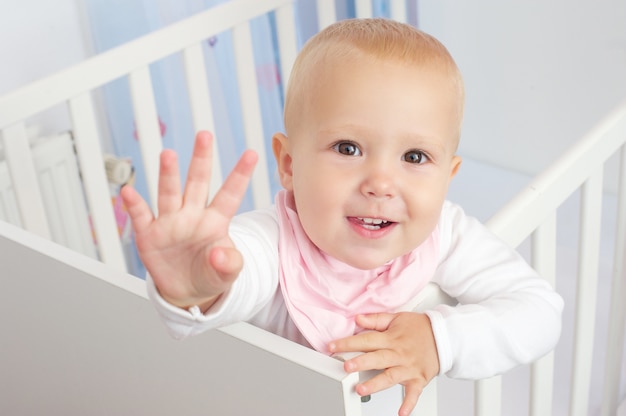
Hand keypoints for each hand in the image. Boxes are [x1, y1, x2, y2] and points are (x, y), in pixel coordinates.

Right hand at [120, 131, 257, 310]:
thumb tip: (219, 253)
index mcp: (216, 221)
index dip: (240, 175)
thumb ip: (229, 263)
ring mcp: (170, 222)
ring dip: (168, 174)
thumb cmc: (211, 275)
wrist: (186, 291)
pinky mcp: (149, 234)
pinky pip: (141, 216)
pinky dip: (134, 205)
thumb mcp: (227, 273)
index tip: (251, 154)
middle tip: (204, 136)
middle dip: (201, 159)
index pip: (230, 194)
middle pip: (197, 183)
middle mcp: (192, 214)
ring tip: (168, 154)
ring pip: (169, 193)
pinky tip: (130, 192)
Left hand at [328, 312, 439, 415]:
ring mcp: (408, 368)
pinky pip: (414, 393)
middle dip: (361, 363)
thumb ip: (376, 319)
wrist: (444, 336)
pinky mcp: (418, 379)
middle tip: (346, 367)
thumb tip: (357, 319)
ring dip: (376, 384)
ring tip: (361, 389)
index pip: (367, 339)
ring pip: (390, 377)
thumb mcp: (397, 318)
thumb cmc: (419, 327)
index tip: (333, 347)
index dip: (348, 343)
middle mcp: (399, 354)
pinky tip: (401, 412)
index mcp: (391, 338)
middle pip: (378, 358)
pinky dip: (408, 403)